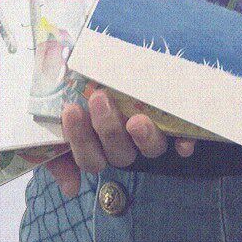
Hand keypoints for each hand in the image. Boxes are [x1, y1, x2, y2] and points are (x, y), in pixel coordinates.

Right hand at [43, 89, 196, 197]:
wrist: (106, 52)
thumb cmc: (79, 82)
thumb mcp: (58, 108)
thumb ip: (56, 146)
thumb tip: (71, 188)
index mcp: (98, 144)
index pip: (89, 158)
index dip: (79, 138)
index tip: (71, 109)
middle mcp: (126, 144)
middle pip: (119, 154)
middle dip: (108, 129)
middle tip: (99, 98)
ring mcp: (151, 137)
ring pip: (151, 150)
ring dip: (144, 138)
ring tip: (136, 120)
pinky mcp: (176, 125)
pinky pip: (183, 140)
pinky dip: (184, 143)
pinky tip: (184, 143)